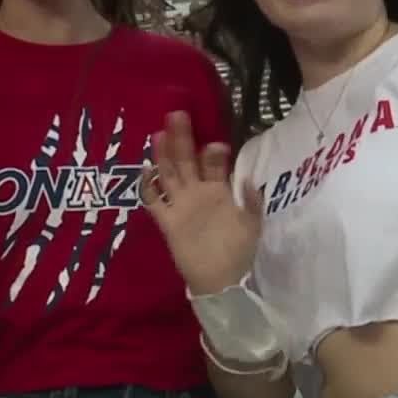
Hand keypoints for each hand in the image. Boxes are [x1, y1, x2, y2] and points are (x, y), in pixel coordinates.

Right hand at [142, 111, 261, 295]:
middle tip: (178, 115)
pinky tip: (144, 170)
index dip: (213, 153)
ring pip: (168, 174)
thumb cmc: (238, 252)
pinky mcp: (167, 221)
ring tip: (159, 134)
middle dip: (183, 139)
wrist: (220, 281)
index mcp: (218, 191)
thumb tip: (249, 180)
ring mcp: (180, 205)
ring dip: (164, 155)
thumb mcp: (253, 226)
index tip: (216, 144)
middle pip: (186, 160)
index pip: (213, 165)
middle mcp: (197, 193)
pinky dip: (148, 186)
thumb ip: (252, 203)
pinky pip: (154, 200)